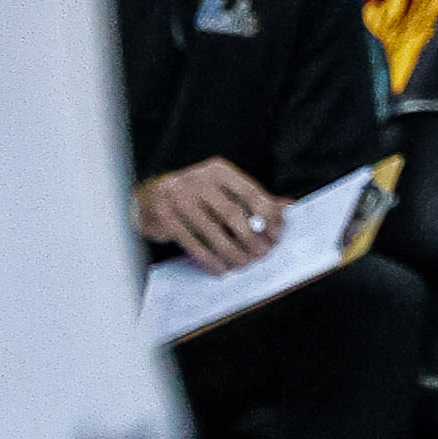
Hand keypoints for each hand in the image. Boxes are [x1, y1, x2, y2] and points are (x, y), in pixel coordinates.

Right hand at [134, 157, 286, 274]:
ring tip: (244, 263)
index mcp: (218, 170)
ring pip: (213, 231)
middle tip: (263, 254)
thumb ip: (253, 199)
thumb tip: (288, 207)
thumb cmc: (197, 198)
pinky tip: (221, 268)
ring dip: (233, 251)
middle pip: (233, 213)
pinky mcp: (165, 218)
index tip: (276, 235)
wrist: (149, 200)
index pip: (250, 192)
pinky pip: (193, 243)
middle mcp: (198, 180)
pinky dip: (210, 258)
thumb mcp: (224, 191)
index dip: (266, 215)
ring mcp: (178, 198)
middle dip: (251, 238)